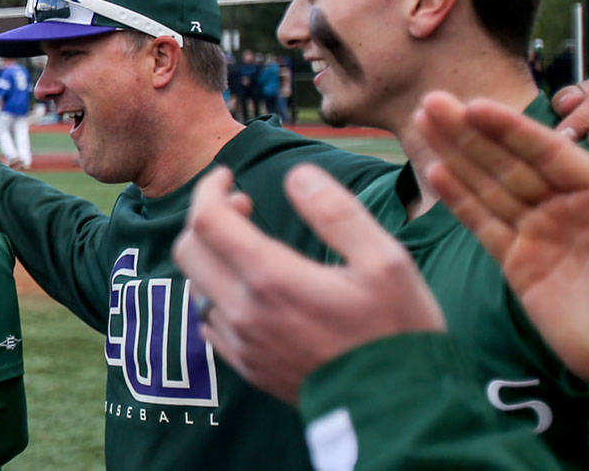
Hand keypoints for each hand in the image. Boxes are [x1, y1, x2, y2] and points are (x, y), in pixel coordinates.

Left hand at [172, 164, 444, 403]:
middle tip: (244, 205)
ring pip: (196, 285)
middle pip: (188, 249)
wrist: (401, 414)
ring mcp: (241, 344)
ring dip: (212, 256)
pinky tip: (253, 288)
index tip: (228, 175)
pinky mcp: (247, 368)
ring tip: (252, 246)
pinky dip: (219, 292)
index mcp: (271, 278)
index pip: (206, 220)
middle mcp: (244, 312)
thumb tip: (298, 174)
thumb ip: (335, 211)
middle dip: (208, 217)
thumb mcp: (385, 261)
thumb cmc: (397, 333)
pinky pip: (210, 321)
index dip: (208, 188)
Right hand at [415, 91, 588, 383]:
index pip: (544, 152)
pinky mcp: (517, 263)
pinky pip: (483, 224)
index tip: (473, 105)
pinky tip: (434, 172)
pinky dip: (458, 199)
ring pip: (489, 186)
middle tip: (431, 102)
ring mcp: (536, 232)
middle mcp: (562, 206)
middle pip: (507, 162)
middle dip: (469, 133)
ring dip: (455, 155)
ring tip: (423, 125)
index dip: (508, 129)